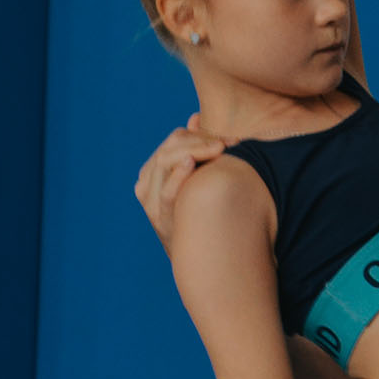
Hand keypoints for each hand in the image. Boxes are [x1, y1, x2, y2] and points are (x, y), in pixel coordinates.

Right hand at [134, 117, 228, 254]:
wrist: (199, 260)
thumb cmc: (200, 214)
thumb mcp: (194, 181)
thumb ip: (194, 149)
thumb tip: (196, 117)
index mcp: (153, 172)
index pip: (176, 139)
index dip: (203, 134)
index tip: (230, 139)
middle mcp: (147, 184)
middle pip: (171, 147)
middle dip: (202, 141)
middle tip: (231, 143)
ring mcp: (152, 202)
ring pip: (166, 162)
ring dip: (196, 151)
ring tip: (219, 148)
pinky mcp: (162, 220)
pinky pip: (168, 193)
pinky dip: (177, 176)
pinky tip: (190, 163)